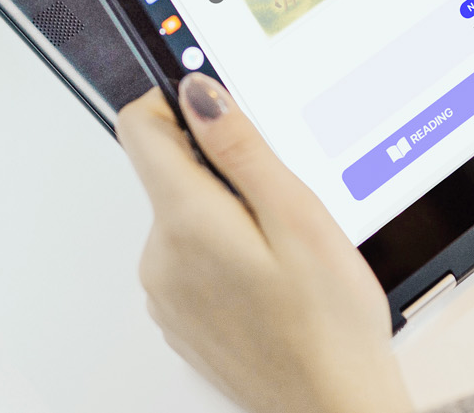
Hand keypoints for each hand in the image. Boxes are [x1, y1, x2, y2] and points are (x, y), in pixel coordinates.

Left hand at [116, 76, 410, 412]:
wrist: (334, 408)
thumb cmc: (329, 326)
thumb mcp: (298, 215)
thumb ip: (240, 146)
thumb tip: (198, 92)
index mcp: (184, 221)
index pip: (139, 125)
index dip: (176, 101)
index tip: (216, 107)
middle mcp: (160, 257)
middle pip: (167, 171)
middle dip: (219, 168)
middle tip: (280, 200)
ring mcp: (166, 292)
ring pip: (182, 215)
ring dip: (225, 213)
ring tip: (282, 250)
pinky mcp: (179, 317)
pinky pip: (190, 257)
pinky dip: (224, 252)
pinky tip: (270, 278)